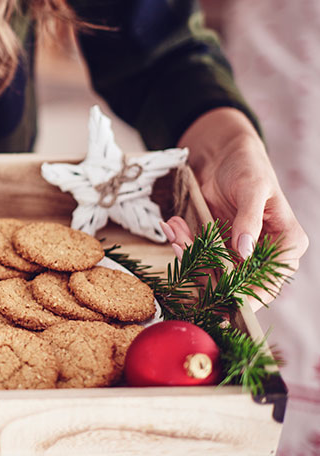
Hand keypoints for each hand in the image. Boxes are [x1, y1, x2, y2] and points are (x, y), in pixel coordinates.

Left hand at [169, 107, 307, 305]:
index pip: (268, 283)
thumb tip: (246, 251)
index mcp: (287, 244)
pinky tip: (173, 225)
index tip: (216, 293)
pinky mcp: (216, 246)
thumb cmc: (248, 166)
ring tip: (173, 227)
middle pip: (234, 282)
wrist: (225, 155)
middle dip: (202, 267)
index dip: (243, 296)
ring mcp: (238, 252)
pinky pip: (197, 256)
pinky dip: (182, 243)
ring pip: (209, 271)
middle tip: (179, 243)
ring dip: (186, 252)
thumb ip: (249, 220)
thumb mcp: (252, 189)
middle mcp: (264, 254)